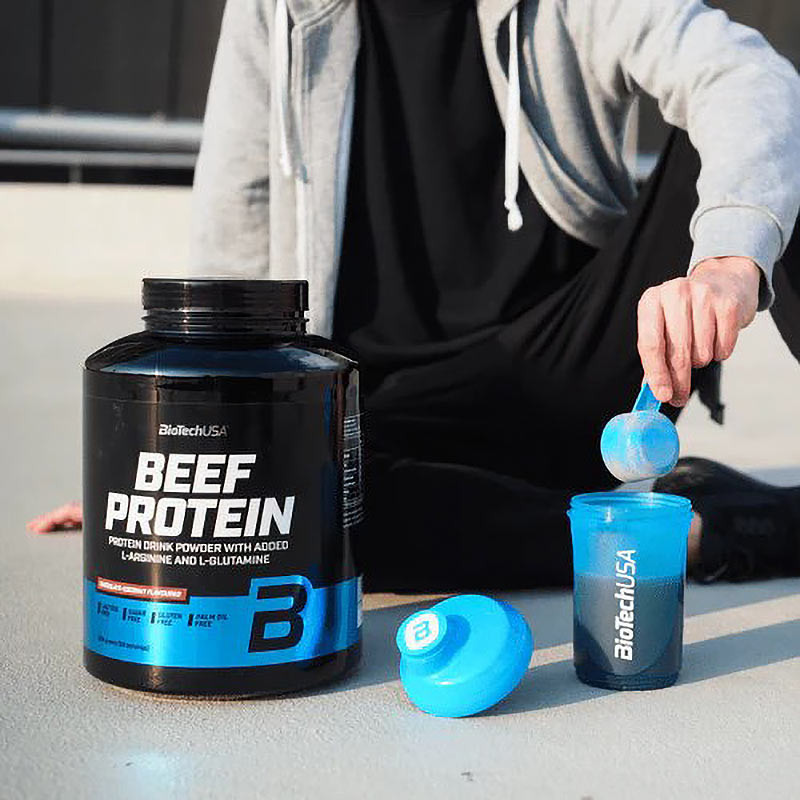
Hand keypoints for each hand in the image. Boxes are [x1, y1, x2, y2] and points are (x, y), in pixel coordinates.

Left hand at [637, 256, 760, 405]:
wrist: (724, 282)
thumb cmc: (687, 312)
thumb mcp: (663, 326)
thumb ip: (655, 357)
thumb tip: (652, 391)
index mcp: (651, 301)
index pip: (650, 343)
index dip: (656, 374)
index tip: (662, 395)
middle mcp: (674, 293)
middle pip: (676, 352)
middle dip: (679, 381)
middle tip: (679, 397)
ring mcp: (703, 296)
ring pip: (700, 353)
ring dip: (700, 360)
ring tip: (699, 346)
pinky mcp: (728, 304)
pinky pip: (723, 348)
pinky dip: (719, 352)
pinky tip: (716, 339)